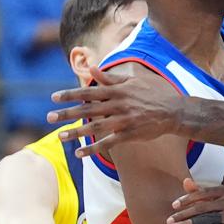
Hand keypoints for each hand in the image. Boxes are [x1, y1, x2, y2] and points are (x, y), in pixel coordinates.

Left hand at [47, 66, 181, 156]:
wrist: (175, 111)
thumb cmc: (154, 93)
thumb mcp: (134, 81)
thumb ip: (111, 78)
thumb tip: (93, 69)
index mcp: (118, 91)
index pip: (89, 92)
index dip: (71, 95)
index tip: (54, 98)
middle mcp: (118, 105)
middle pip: (88, 110)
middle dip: (67, 113)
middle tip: (48, 117)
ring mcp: (124, 121)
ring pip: (95, 128)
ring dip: (76, 133)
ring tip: (60, 136)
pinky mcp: (130, 134)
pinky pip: (108, 143)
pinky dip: (93, 149)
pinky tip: (80, 153)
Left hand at [167, 178, 223, 223]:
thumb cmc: (220, 213)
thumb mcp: (210, 201)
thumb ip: (197, 191)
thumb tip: (185, 180)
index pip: (202, 193)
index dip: (187, 199)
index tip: (173, 206)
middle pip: (202, 208)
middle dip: (183, 214)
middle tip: (169, 221)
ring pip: (204, 220)